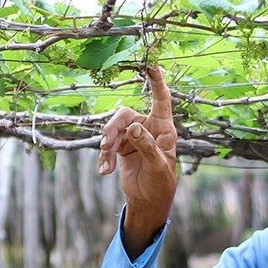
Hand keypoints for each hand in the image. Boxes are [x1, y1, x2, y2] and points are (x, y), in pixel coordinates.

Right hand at [97, 65, 178, 255]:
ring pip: (113, 129)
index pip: (161, 100)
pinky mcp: (121, 148)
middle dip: (113, 128)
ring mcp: (133, 137)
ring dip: (106, 144)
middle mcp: (147, 128)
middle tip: (107, 145)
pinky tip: (104, 171)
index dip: (157, 82)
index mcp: (164, 128)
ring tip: (106, 163)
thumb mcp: (158, 166)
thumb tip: (134, 128)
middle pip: (125, 115)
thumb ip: (147, 146)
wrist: (149, 201)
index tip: (151, 65)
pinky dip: (104, 157)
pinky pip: (107, 145)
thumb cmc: (161, 183)